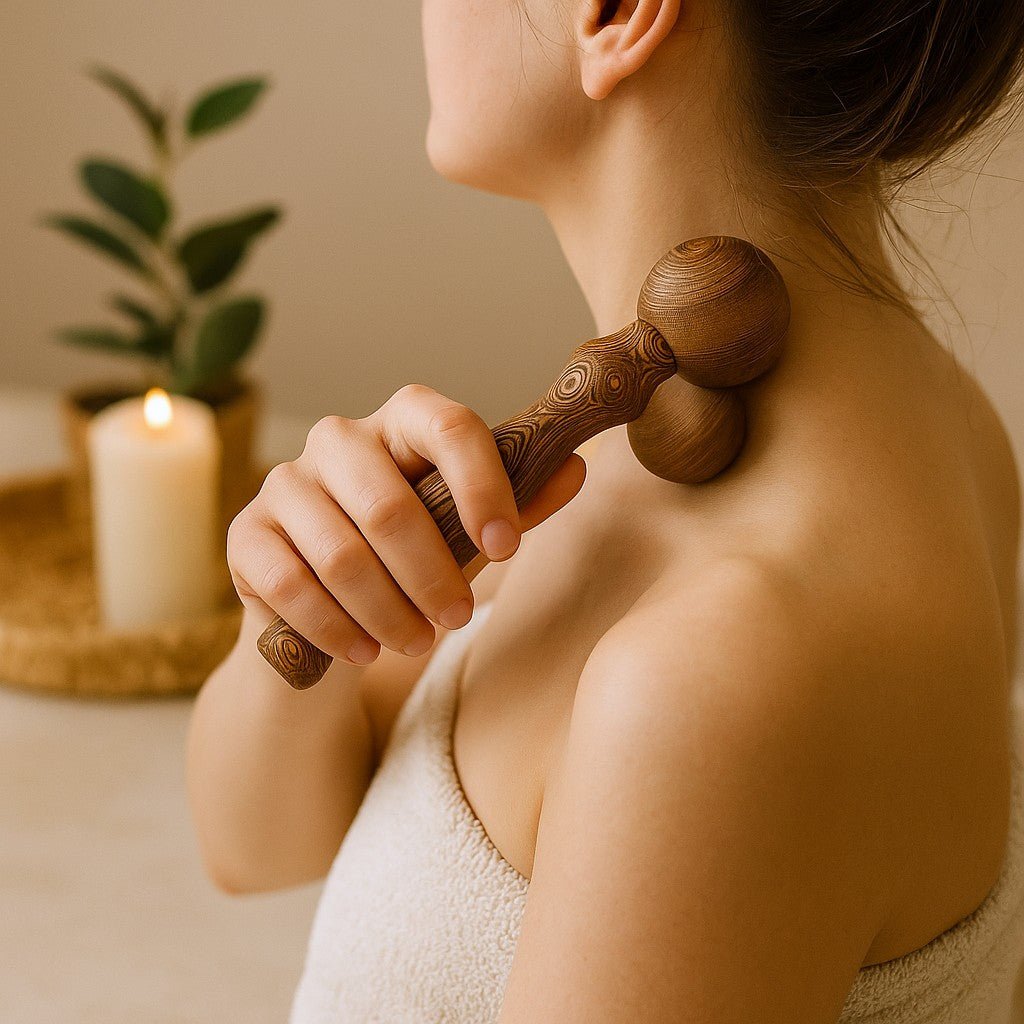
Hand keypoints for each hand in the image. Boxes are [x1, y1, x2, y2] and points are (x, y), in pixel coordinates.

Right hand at [226, 383, 586, 665]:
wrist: (331, 599)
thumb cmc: (414, 553)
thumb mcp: (469, 528)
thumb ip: (518, 500)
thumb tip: (576, 467)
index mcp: (402, 422)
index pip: (448, 426)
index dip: (482, 485)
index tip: (509, 546)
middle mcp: (338, 439)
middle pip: (389, 506)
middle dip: (432, 576)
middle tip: (458, 618)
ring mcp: (284, 482)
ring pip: (341, 555)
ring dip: (388, 612)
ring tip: (416, 642)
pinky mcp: (246, 533)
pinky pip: (290, 586)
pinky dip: (335, 628)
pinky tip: (363, 652)